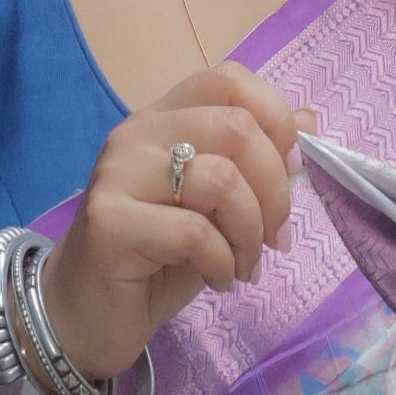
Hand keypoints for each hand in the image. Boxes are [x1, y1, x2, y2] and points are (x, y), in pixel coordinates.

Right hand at [40, 63, 302, 385]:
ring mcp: (117, 174)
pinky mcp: (109, 221)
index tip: (290, 174)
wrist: (85, 314)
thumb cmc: (156, 260)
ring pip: (221, 179)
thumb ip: (256, 165)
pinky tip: (218, 281)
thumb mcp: (218, 210)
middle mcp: (136, 134)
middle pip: (236, 127)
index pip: (228, 80)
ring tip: (244, 266)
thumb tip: (310, 120)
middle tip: (274, 238)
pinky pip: (194, 232)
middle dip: (275, 190)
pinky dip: (223, 262)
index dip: (276, 119)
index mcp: (162, 119)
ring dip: (250, 233)